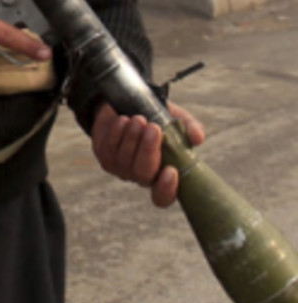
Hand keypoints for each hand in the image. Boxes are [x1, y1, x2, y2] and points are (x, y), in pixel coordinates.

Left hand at [90, 100, 205, 207]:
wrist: (127, 106)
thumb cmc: (158, 119)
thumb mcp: (177, 120)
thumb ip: (190, 129)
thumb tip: (198, 138)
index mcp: (162, 175)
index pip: (163, 196)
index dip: (166, 190)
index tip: (172, 171)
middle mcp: (141, 176)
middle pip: (143, 175)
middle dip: (148, 151)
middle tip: (153, 128)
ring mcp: (121, 169)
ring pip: (124, 160)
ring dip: (132, 137)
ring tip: (139, 118)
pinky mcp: (104, 157)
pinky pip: (108, 149)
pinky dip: (117, 133)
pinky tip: (123, 120)